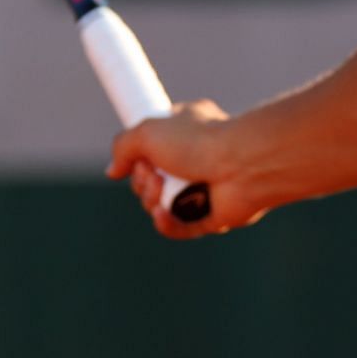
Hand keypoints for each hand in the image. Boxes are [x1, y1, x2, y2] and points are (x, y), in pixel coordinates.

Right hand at [105, 100, 271, 239]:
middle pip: (150, 182)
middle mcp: (195, 159)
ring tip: (162, 190)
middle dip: (143, 183)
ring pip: (161, 205)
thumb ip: (123, 147)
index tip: (138, 159)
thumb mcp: (148, 131)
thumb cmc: (200, 141)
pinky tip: (162, 214)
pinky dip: (167, 223)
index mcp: (185, 132)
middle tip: (153, 175)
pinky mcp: (211, 216)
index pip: (151, 149)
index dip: (138, 159)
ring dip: (153, 201)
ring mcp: (203, 188)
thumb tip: (114, 171)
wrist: (242, 165)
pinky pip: (179, 227)